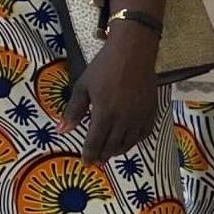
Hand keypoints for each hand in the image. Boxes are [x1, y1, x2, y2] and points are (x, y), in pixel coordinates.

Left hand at [70, 23, 161, 162]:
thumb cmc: (104, 67)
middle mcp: (123, 119)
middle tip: (96, 160)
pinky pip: (144, 133)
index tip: (85, 162)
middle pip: (112, 146)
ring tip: (111, 152)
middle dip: (103, 155)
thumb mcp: (83, 86)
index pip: (95, 142)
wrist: (133, 52)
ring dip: (118, 150)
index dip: (89, 154)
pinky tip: (129, 139)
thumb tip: (62, 130)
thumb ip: (74, 111)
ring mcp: (139, 116)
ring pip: (129, 142)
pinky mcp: (150, 110)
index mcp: (104, 113)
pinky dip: (135, 140)